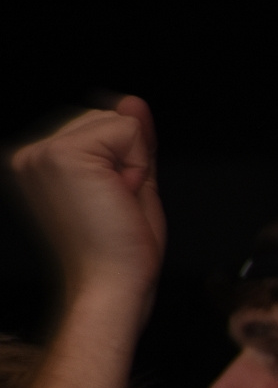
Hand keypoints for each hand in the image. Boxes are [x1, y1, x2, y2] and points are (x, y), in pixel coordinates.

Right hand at [8, 96, 166, 307]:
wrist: (110, 287)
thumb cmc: (120, 254)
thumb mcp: (133, 186)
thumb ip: (133, 143)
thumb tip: (132, 101)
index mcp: (39, 162)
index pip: (102, 128)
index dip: (127, 167)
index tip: (110, 207)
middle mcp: (30, 153)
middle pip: (108, 118)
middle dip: (130, 161)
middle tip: (114, 208)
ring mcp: (40, 151)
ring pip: (118, 121)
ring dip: (133, 164)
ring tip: (114, 204)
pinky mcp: (60, 153)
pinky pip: (128, 130)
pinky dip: (137, 166)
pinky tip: (117, 197)